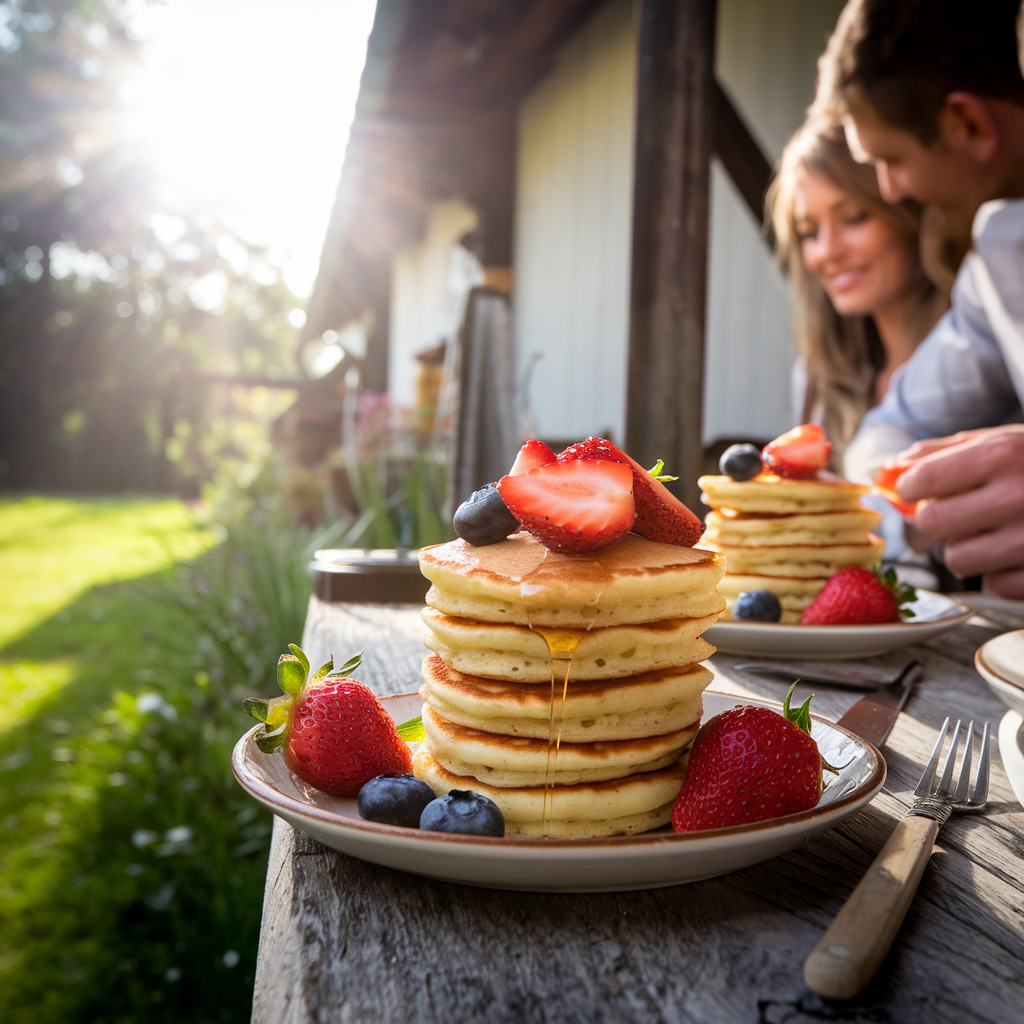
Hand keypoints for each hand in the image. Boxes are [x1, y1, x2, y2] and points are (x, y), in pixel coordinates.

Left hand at [895, 425, 1023, 597]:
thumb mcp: (1009, 440)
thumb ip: (948, 451)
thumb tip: (892, 466)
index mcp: (1003, 454)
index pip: (920, 481)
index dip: (913, 488)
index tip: (921, 489)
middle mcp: (1017, 496)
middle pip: (930, 524)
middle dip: (937, 520)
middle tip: (958, 513)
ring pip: (956, 559)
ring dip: (968, 548)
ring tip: (996, 532)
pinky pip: (993, 585)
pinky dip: (1002, 573)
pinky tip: (1023, 553)